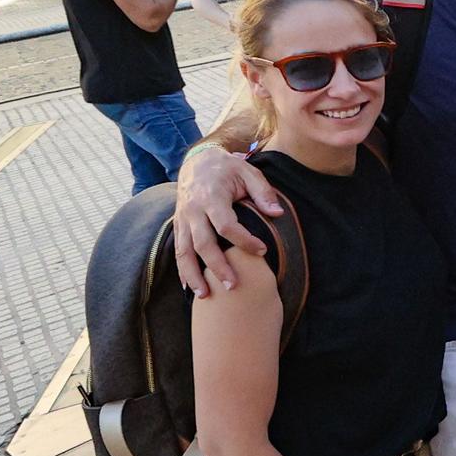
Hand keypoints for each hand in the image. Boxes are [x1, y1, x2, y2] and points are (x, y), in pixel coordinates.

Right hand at [173, 146, 282, 295]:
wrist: (197, 160)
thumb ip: (263, 192)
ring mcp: (183, 219)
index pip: (225, 225)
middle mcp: (193, 210)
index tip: (262, 251)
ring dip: (194, 275)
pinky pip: (177, 250)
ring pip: (184, 251)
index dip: (244, 240)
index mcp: (211, 197)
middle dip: (217, 267)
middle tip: (233, 286)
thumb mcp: (248, 171)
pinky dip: (182, 270)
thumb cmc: (227, 168)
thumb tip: (277, 214)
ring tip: (205, 296)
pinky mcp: (178, 225)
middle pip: (203, 243)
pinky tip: (190, 287)